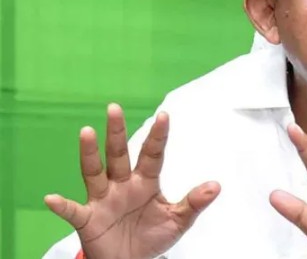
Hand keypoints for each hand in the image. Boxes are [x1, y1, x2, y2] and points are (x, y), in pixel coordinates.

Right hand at [44, 104, 220, 258]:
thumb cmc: (152, 236)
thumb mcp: (178, 220)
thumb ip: (194, 203)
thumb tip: (216, 186)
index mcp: (145, 181)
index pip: (152, 154)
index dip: (157, 136)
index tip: (164, 115)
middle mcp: (122, 185)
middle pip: (118, 154)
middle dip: (116, 132)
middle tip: (114, 107)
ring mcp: (103, 200)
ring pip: (95, 173)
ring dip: (90, 154)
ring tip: (86, 131)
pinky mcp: (88, 219)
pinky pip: (73, 212)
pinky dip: (62, 206)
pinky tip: (52, 198)